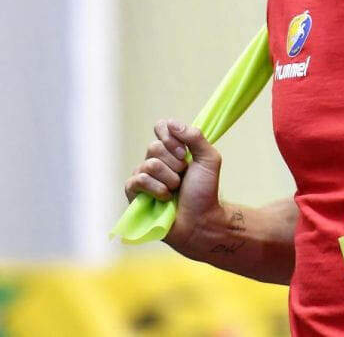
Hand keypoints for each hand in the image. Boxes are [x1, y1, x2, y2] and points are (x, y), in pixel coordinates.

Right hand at [124, 119, 224, 249]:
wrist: (200, 220)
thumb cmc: (205, 191)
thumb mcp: (209, 160)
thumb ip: (195, 138)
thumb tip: (171, 123)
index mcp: (172, 150)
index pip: (161, 127)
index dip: (170, 137)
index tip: (184, 152)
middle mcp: (155, 160)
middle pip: (154, 147)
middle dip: (175, 163)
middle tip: (184, 176)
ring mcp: (143, 176)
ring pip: (149, 164)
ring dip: (169, 179)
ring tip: (176, 190)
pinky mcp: (134, 193)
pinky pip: (138, 180)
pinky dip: (156, 189)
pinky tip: (165, 198)